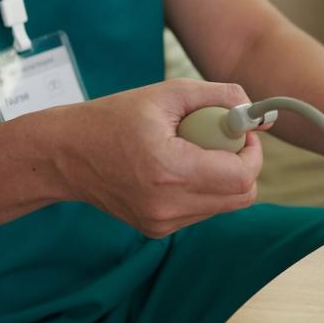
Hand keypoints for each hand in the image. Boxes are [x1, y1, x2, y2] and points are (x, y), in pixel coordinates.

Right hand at [50, 79, 262, 237]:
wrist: (64, 154)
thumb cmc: (114, 117)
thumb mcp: (168, 94)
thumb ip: (220, 97)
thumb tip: (259, 112)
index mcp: (170, 171)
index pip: (242, 177)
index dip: (253, 152)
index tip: (241, 131)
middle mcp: (168, 205)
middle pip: (242, 196)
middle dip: (243, 165)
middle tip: (222, 139)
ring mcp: (162, 222)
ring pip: (225, 204)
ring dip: (222, 177)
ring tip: (189, 151)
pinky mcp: (157, 229)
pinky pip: (202, 210)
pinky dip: (202, 188)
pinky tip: (174, 168)